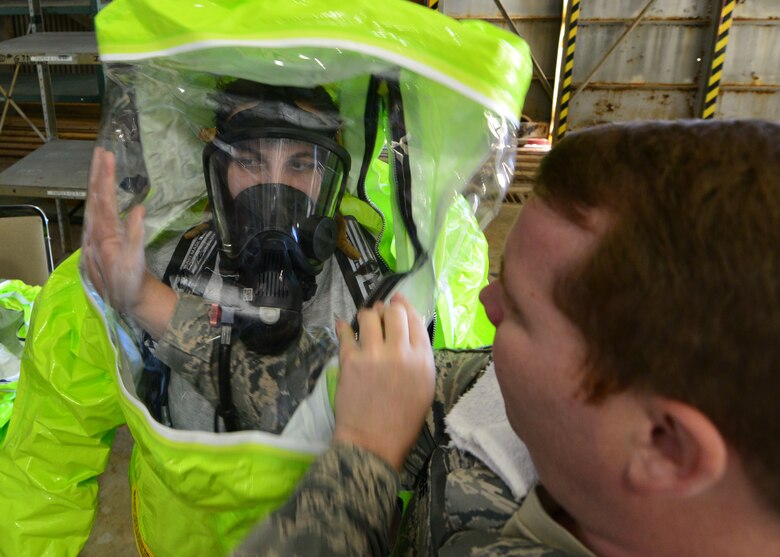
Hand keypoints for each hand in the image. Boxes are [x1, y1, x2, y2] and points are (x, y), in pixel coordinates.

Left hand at [82, 147, 174, 337]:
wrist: (125, 300)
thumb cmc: (131, 282)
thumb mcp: (135, 262)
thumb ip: (135, 235)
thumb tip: (138, 208)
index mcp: (103, 234)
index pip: (103, 199)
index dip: (106, 177)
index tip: (109, 156)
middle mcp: (95, 231)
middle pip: (93, 196)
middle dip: (97, 173)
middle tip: (102, 151)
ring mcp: (96, 234)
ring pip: (94, 202)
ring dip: (96, 181)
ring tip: (101, 163)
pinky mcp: (101, 238)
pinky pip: (98, 210)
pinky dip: (99, 195)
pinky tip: (102, 190)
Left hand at [334, 294, 434, 470]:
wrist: (374, 443)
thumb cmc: (403, 421)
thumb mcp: (424, 388)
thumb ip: (420, 358)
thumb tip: (407, 332)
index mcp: (423, 360)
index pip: (415, 320)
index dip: (405, 306)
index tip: (397, 301)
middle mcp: (400, 352)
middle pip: (394, 312)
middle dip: (387, 308)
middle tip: (381, 311)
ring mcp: (373, 355)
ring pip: (369, 316)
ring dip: (366, 315)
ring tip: (364, 321)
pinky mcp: (350, 361)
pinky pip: (345, 333)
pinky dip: (342, 327)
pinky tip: (341, 325)